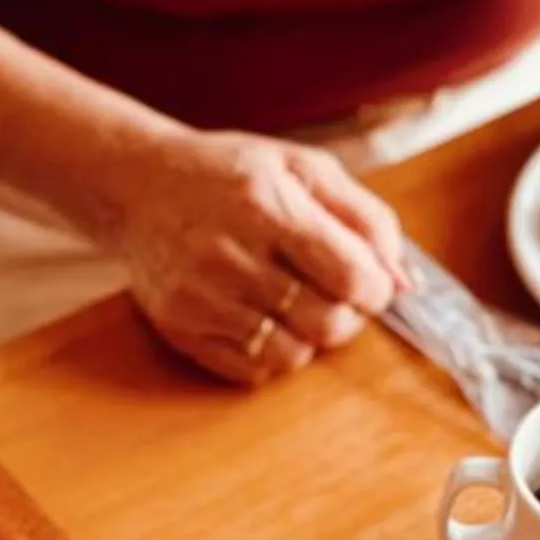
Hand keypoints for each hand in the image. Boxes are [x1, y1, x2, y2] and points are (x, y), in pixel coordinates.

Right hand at [113, 130, 405, 387]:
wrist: (135, 184)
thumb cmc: (229, 172)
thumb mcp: (302, 168)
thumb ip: (364, 217)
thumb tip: (404, 281)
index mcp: (266, 205)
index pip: (350, 276)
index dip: (375, 289)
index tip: (369, 281)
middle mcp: (229, 255)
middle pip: (328, 323)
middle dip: (348, 315)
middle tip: (336, 294)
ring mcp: (201, 298)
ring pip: (294, 356)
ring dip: (310, 336)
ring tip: (296, 303)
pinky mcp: (181, 329)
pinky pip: (253, 371)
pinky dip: (272, 353)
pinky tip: (263, 318)